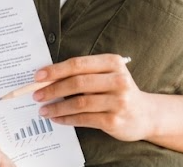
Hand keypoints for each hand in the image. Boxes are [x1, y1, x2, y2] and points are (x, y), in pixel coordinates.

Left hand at [32, 54, 152, 141]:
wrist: (145, 114)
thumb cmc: (119, 92)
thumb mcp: (108, 75)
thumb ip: (84, 74)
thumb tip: (50, 79)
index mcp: (113, 63)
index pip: (79, 64)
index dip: (56, 70)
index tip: (38, 77)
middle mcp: (118, 80)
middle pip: (78, 82)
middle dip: (53, 89)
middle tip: (37, 95)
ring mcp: (118, 101)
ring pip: (79, 103)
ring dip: (57, 107)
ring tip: (43, 109)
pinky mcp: (114, 120)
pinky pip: (84, 119)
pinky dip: (67, 119)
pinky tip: (57, 118)